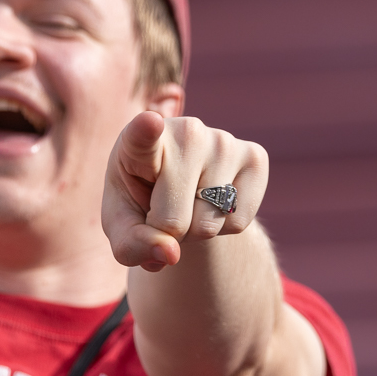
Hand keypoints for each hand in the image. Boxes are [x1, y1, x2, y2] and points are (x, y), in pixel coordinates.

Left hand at [101, 111, 267, 270]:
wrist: (175, 189)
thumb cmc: (138, 202)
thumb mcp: (121, 226)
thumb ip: (131, 245)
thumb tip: (171, 253)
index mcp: (136, 142)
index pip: (142, 135)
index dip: (145, 130)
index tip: (150, 122)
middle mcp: (185, 132)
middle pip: (174, 219)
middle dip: (167, 234)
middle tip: (161, 211)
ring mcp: (223, 141)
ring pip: (208, 225)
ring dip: (195, 233)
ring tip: (185, 204)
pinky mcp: (255, 157)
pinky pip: (238, 222)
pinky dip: (222, 230)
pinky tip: (209, 203)